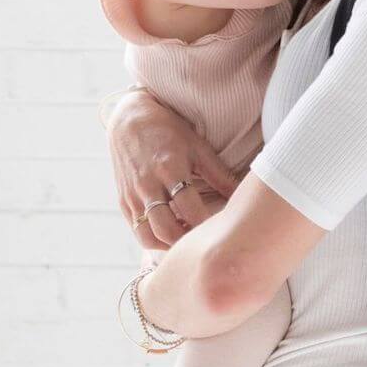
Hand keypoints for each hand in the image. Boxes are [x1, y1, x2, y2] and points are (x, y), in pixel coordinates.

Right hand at [105, 89, 239, 250]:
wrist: (130, 120)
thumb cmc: (169, 132)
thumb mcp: (198, 147)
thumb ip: (219, 174)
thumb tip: (242, 194)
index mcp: (170, 169)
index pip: (190, 209)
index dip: (207, 224)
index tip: (223, 230)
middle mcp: (148, 185)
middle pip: (167, 229)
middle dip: (188, 242)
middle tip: (207, 242)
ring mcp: (133, 196)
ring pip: (148, 236)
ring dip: (170, 246)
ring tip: (190, 241)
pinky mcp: (123, 202)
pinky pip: (137, 232)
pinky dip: (155, 240)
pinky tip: (173, 236)